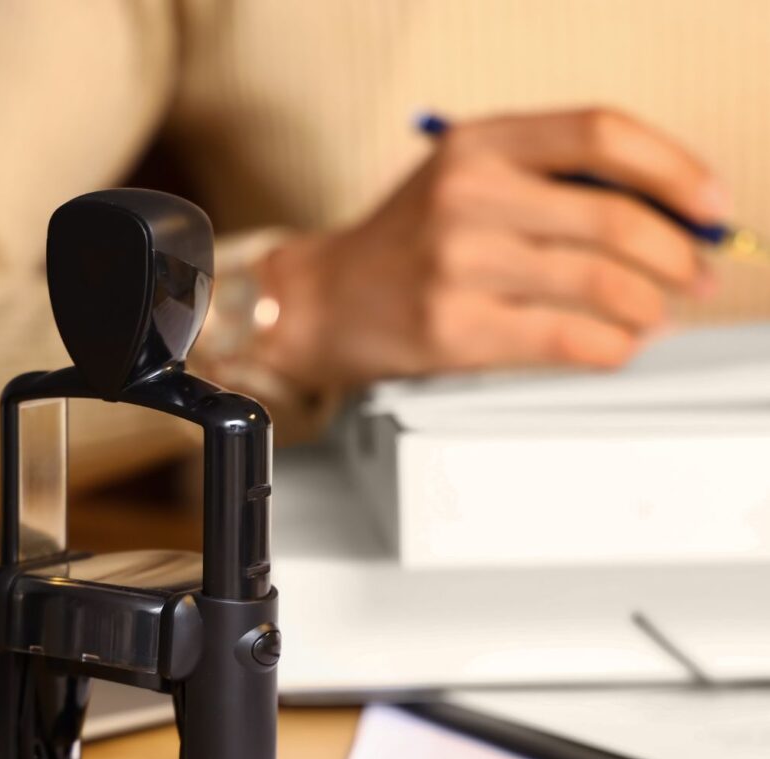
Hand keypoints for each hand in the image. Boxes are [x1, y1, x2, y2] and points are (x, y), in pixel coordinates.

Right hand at [244, 108, 728, 389]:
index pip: (601, 134)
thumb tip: (661, 213)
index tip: (710, 205)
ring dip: (652, 305)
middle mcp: (467, 195)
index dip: (673, 168)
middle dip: (677, 253)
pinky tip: (619, 345)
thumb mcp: (469, 180)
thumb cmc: (406, 243)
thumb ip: (551, 183)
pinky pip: (567, 340)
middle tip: (698, 273)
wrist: (326, 300)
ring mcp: (458, 264)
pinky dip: (613, 346)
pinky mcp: (455, 330)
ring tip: (661, 313)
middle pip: (612, 214)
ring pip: (599, 282)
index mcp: (479, 143)